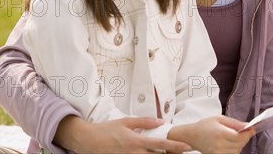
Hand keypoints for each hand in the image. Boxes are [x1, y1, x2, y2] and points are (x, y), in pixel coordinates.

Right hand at [55, 115, 191, 152]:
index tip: (186, 146)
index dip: (175, 146)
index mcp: (135, 141)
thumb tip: (160, 121)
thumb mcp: (126, 122)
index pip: (160, 144)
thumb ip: (144, 122)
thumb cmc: (106, 130)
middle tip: (182, 152)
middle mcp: (133, 153)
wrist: (86, 140)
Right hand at [169, 115, 253, 152]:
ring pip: (237, 151)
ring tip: (235, 136)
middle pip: (240, 144)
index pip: (240, 137)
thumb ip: (235, 123)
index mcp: (220, 133)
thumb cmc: (205, 126)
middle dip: (245, 137)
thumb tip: (248, 126)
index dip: (248, 133)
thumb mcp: (220, 119)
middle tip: (244, 130)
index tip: (252, 128)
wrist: (192, 136)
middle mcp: (219, 145)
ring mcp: (217, 153)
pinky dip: (235, 149)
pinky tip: (231, 143)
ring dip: (240, 144)